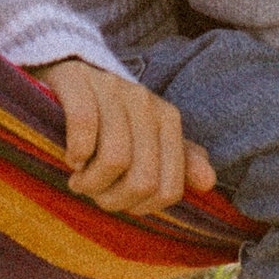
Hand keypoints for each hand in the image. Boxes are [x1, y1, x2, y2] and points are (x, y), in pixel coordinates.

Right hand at [47, 59, 216, 215]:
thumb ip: (178, 161)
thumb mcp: (148, 138)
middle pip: (141, 180)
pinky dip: (76, 153)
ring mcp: (112, 88)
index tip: (118, 197)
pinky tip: (71, 158)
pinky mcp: (78, 80)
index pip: (168, 189)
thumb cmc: (110, 117)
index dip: (139, 206)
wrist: (70, 72)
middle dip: (112, 198)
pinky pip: (84, 126)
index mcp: (168, 119)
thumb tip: (208, 181)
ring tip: (79, 178)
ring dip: (90, 182)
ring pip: (115, 159)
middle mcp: (145, 102)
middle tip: (93, 191)